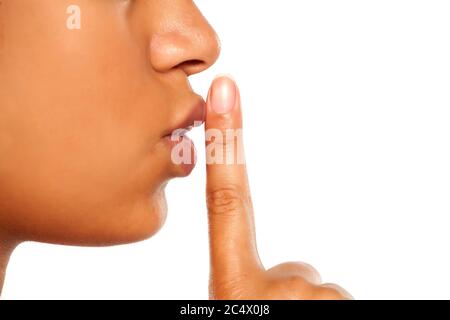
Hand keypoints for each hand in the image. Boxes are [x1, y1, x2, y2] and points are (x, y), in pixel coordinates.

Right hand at [204, 75, 351, 299]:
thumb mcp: (237, 306)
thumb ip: (248, 282)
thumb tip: (286, 275)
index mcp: (233, 288)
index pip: (226, 203)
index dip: (225, 146)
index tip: (226, 92)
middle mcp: (269, 290)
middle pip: (293, 267)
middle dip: (289, 285)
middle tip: (277, 314)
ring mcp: (310, 298)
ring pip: (317, 287)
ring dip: (307, 306)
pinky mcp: (343, 303)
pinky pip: (340, 299)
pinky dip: (328, 311)